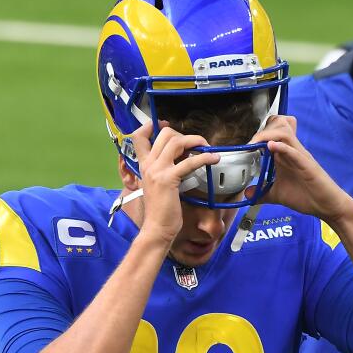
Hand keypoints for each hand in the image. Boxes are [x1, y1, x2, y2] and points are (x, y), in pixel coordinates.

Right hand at [129, 122, 219, 243]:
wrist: (157, 228)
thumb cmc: (161, 210)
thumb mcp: (157, 185)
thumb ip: (164, 170)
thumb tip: (182, 157)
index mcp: (143, 165)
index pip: (138, 136)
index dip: (151, 126)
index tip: (165, 124)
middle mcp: (148, 164)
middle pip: (164, 134)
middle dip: (183, 134)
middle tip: (195, 144)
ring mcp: (157, 171)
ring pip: (176, 142)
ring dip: (195, 141)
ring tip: (207, 148)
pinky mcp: (169, 180)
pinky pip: (189, 162)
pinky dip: (204, 158)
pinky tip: (214, 160)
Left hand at [247, 116, 352, 221]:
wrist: (327, 206)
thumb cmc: (306, 196)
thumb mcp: (278, 194)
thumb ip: (262, 193)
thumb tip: (247, 194)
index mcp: (285, 155)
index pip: (273, 131)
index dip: (258, 132)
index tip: (245, 146)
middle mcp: (292, 151)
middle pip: (279, 124)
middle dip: (262, 129)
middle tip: (250, 144)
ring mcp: (300, 156)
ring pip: (285, 132)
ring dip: (268, 135)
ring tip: (256, 144)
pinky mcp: (307, 165)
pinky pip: (294, 151)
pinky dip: (282, 147)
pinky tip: (271, 147)